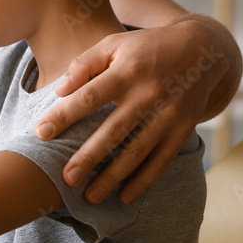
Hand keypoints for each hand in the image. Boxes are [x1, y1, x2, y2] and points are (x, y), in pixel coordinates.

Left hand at [35, 20, 225, 203]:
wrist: (202, 51)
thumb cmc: (146, 48)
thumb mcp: (114, 44)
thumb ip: (84, 64)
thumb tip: (60, 91)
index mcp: (127, 71)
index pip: (90, 97)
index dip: (64, 115)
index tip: (41, 133)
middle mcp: (149, 95)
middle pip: (114, 131)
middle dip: (89, 157)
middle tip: (66, 178)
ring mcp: (169, 115)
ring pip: (137, 152)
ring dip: (113, 177)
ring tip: (89, 197)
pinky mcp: (184, 130)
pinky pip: (162, 161)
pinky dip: (144, 181)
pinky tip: (124, 197)